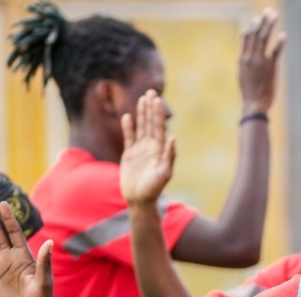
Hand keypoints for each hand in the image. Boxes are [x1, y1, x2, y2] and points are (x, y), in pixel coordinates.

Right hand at [120, 91, 174, 205]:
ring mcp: (140, 150)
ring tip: (141, 99)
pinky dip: (128, 127)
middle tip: (151, 92)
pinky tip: (127, 117)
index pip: (158, 126)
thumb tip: (173, 137)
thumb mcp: (164, 172)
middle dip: (150, 108)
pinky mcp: (129, 155)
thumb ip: (169, 155)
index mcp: (159, 149)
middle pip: (150, 123)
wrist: (140, 200)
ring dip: (141, 114)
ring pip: (140, 127)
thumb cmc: (154, 188)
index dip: (157, 112)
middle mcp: (150, 147)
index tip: (156, 98)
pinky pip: (129, 138)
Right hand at [238, 7, 286, 115]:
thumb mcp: (243, 76)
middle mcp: (250, 58)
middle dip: (262, 21)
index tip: (257, 18)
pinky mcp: (270, 68)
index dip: (252, 26)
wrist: (254, 106)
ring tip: (274, 15)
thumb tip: (245, 57)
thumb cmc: (250, 94)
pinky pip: (275, 52)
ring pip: (264, 39)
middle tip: (269, 11)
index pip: (246, 37)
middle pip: (256, 34)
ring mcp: (260, 62)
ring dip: (269, 25)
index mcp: (243, 59)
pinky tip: (283, 34)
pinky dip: (279, 43)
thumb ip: (245, 64)